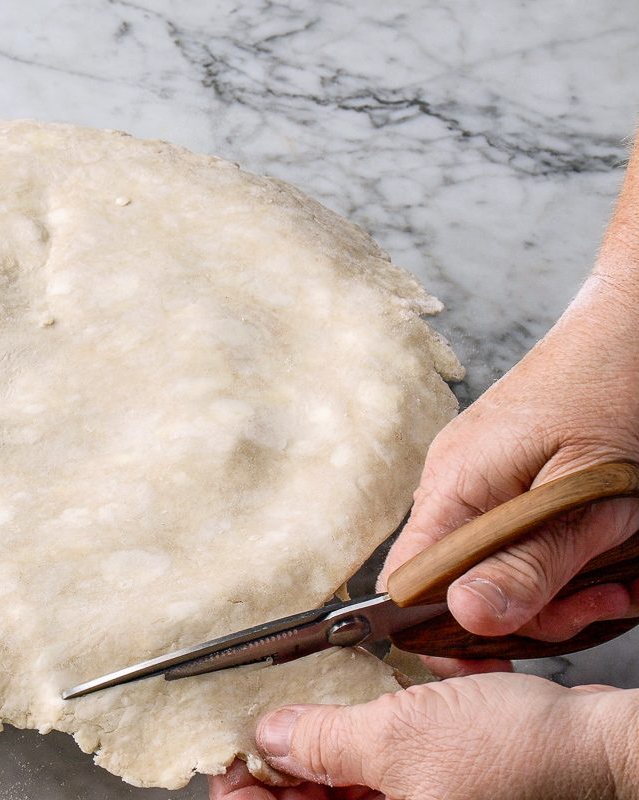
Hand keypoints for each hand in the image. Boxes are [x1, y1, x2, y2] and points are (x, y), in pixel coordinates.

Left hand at [208, 673, 636, 799]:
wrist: (606, 750)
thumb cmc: (525, 760)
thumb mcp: (401, 739)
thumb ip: (323, 741)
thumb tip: (268, 737)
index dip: (243, 790)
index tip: (226, 751)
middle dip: (280, 765)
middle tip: (258, 718)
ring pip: (346, 791)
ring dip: (321, 749)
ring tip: (305, 706)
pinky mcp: (447, 794)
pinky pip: (385, 777)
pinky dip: (365, 745)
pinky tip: (359, 709)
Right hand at [377, 269, 638, 677]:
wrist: (637, 314)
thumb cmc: (622, 388)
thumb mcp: (593, 495)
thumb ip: (531, 558)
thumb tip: (467, 617)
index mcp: (455, 483)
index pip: (407, 585)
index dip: (443, 633)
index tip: (505, 662)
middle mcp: (450, 478)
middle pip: (452, 581)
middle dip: (523, 612)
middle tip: (598, 606)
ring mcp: (474, 470)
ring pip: (486, 560)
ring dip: (551, 585)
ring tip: (617, 579)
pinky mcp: (501, 465)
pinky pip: (508, 531)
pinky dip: (555, 553)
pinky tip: (604, 549)